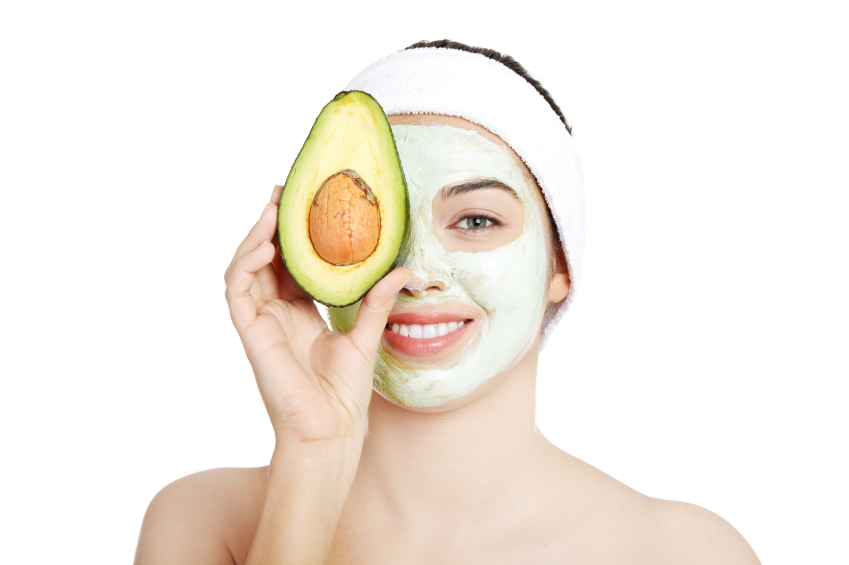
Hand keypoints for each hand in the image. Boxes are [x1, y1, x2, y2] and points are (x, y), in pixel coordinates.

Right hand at [224, 185, 409, 445]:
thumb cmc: (345, 393)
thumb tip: (403, 270)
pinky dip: (245, 263)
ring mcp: (260, 321)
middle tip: (283, 192)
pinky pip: (237, 290)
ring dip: (255, 236)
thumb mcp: (366, 335)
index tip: (305, 204)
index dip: (294, 233)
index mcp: (300, 310)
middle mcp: (276, 311)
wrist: (332, 429)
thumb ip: (377, 301)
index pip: (291, 262)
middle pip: (266, 258)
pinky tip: (263, 244)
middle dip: (271, 224)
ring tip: (272, 209)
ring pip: (246, 267)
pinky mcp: (250, 332)